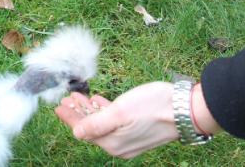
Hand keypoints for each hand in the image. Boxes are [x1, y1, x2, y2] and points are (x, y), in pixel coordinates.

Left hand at [54, 83, 179, 158]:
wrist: (186, 110)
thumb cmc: (154, 107)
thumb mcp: (120, 111)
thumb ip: (96, 123)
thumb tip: (76, 133)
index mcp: (113, 143)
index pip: (83, 131)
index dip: (70, 117)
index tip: (58, 105)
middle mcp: (120, 146)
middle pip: (91, 129)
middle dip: (78, 113)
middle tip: (67, 98)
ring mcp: (130, 140)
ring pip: (103, 125)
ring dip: (90, 110)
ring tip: (80, 97)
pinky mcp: (138, 132)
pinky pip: (114, 124)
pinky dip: (105, 112)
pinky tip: (100, 102)